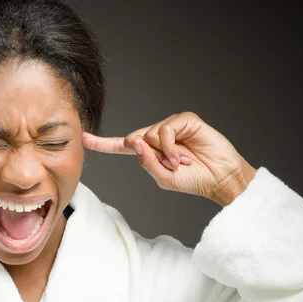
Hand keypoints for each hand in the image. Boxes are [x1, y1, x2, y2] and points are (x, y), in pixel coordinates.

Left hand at [82, 112, 256, 205]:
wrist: (220, 178)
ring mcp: (170, 126)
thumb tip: (134, 141)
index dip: (101, 142)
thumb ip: (146, 163)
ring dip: (164, 154)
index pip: (120, 146)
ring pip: (149, 134)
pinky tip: (184, 154)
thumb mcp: (163, 178)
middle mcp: (156, 136)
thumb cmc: (193, 180)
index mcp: (147, 152)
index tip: (82, 137)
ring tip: (182, 160)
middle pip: (133, 139)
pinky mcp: (184, 120)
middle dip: (149, 156)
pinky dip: (171, 146)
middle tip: (171, 166)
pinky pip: (164, 131)